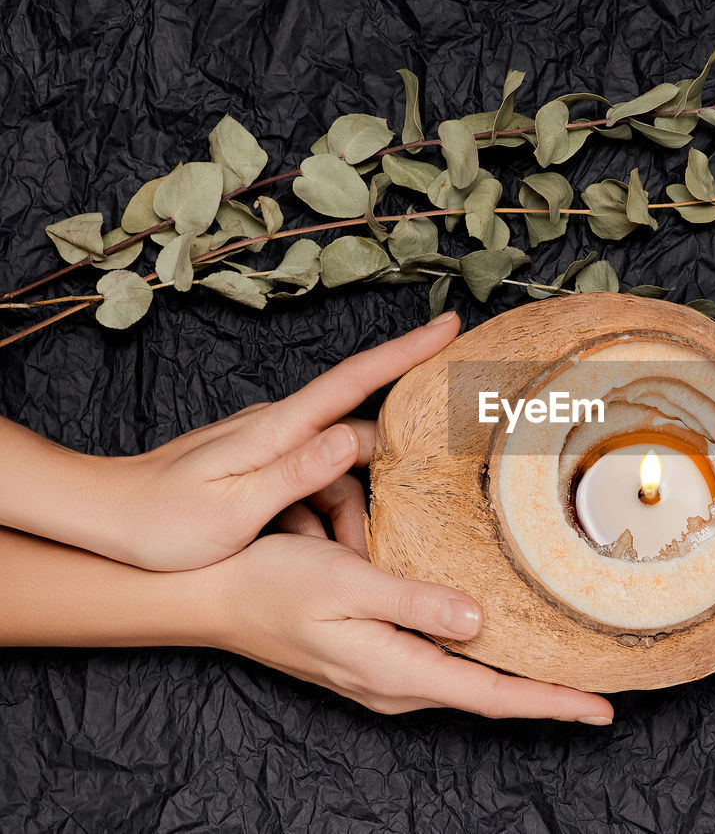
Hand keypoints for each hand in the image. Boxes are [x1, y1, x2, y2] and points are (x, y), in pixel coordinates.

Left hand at [92, 313, 460, 569]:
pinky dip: (326, 507)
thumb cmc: (161, 522)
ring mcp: (269, 440)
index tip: (449, 326)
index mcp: (277, 430)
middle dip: (394, 463)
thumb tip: (351, 439)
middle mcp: (277, 424)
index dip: (407, 352)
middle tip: (425, 496)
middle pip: (359, 431)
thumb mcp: (233, 511)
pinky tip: (316, 544)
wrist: (101, 516)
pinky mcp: (260, 460)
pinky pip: (313, 478)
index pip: (354, 380)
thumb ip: (295, 473)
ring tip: (352, 553)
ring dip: (352, 504)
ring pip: (337, 464)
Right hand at [206, 532, 614, 722]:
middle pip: (487, 694)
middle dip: (545, 695)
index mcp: (394, 670)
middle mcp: (395, 684)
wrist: (215, 598)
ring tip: (564, 669)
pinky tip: (498, 643)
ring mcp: (384, 676)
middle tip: (599, 686)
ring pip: (467, 683)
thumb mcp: (348, 583)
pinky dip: (481, 664)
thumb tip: (479, 623)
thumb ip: (415, 602)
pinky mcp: (375, 660)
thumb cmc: (275, 584)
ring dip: (516, 680)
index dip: (550, 703)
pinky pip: (442, 668)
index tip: (601, 709)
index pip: (490, 695)